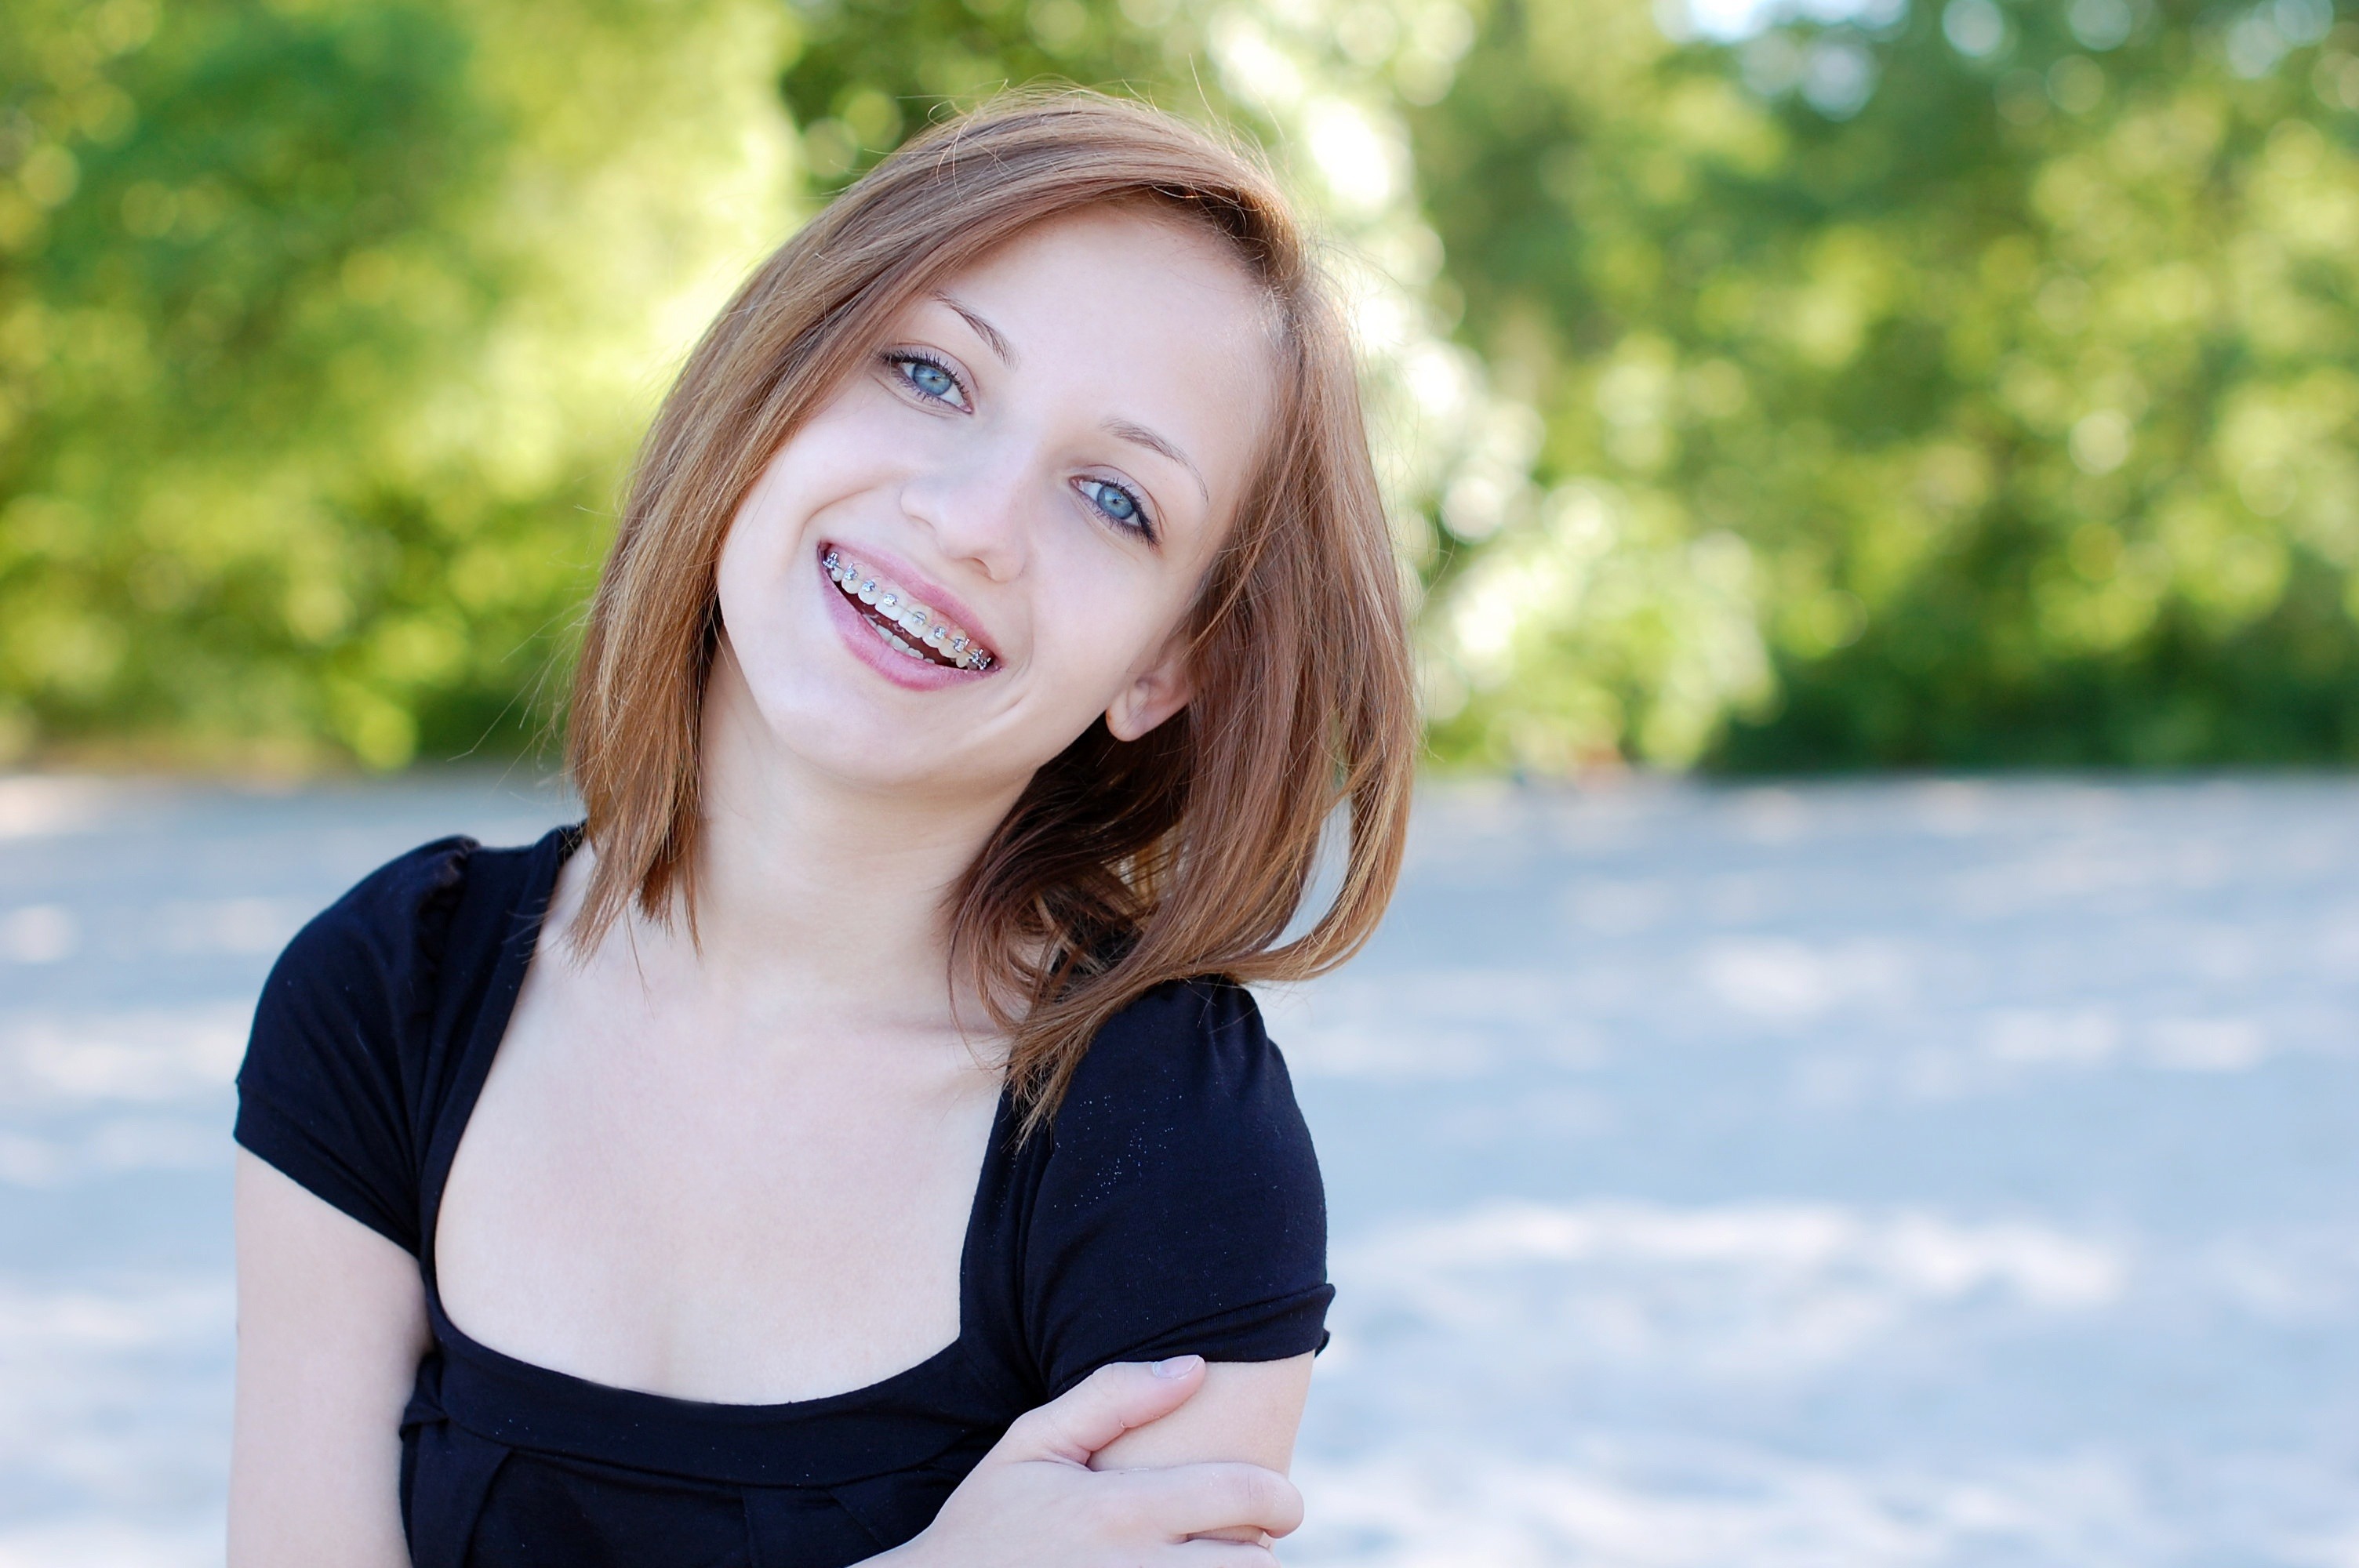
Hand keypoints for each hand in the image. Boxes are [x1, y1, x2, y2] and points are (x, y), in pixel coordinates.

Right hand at [878, 1355, 1304, 1566]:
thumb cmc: (989, 1520)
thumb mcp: (1031, 1444)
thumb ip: (1113, 1397)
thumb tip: (1194, 1367)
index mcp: (1119, 1510)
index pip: (1243, 1495)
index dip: (1281, 1496)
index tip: (1281, 1502)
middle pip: (1254, 1566)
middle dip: (1262, 1551)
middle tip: (1247, 1542)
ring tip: (1209, 1565)